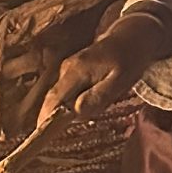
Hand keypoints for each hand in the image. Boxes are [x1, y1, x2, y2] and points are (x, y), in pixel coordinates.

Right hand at [40, 8, 171, 122]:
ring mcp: (67, 68)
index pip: (54, 98)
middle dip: (54, 117)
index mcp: (76, 71)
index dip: (46, 118)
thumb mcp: (119, 81)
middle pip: (53, 99)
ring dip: (66, 110)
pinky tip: (85, 105)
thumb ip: (98, 96)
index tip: (40, 135)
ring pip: (60, 96)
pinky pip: (66, 91)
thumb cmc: (129, 60)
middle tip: (60, 133)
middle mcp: (66, 69)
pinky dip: (71, 102)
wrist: (131, 37)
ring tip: (79, 117)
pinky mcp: (71, 70)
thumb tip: (75, 111)